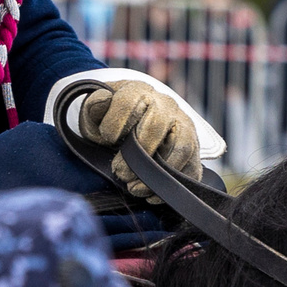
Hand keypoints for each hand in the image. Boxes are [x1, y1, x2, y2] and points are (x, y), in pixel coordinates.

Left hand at [78, 78, 200, 198]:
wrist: (133, 129)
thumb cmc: (111, 122)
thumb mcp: (95, 115)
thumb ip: (93, 107)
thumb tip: (103, 99)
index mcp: (139, 91)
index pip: (130, 101)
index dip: (115, 123)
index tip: (106, 139)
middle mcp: (166, 105)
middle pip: (158, 125)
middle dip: (136, 154)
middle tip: (119, 171)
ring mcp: (184, 127)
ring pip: (181, 147)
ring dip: (156, 173)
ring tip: (133, 187)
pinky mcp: (193, 150)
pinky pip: (191, 169)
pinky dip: (171, 186)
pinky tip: (150, 195)